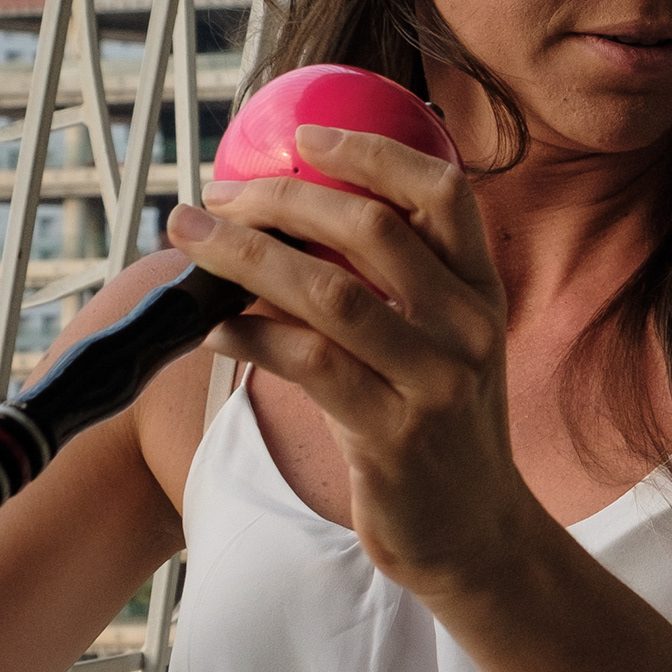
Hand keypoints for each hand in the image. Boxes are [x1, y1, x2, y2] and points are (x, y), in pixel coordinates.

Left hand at [166, 125, 541, 598]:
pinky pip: (308, 366)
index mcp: (480, 292)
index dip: (373, 152)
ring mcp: (435, 383)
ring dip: (246, 258)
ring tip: (191, 242)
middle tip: (218, 196)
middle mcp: (468, 328)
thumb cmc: (436, 428)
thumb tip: (291, 217)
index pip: (443, 192)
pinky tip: (210, 330)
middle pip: (372, 228)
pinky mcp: (394, 437)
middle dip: (283, 198)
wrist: (475, 535)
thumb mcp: (440, 346)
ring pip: (330, 293)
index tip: (306, 136)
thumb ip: (396, 286)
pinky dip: (249, 339)